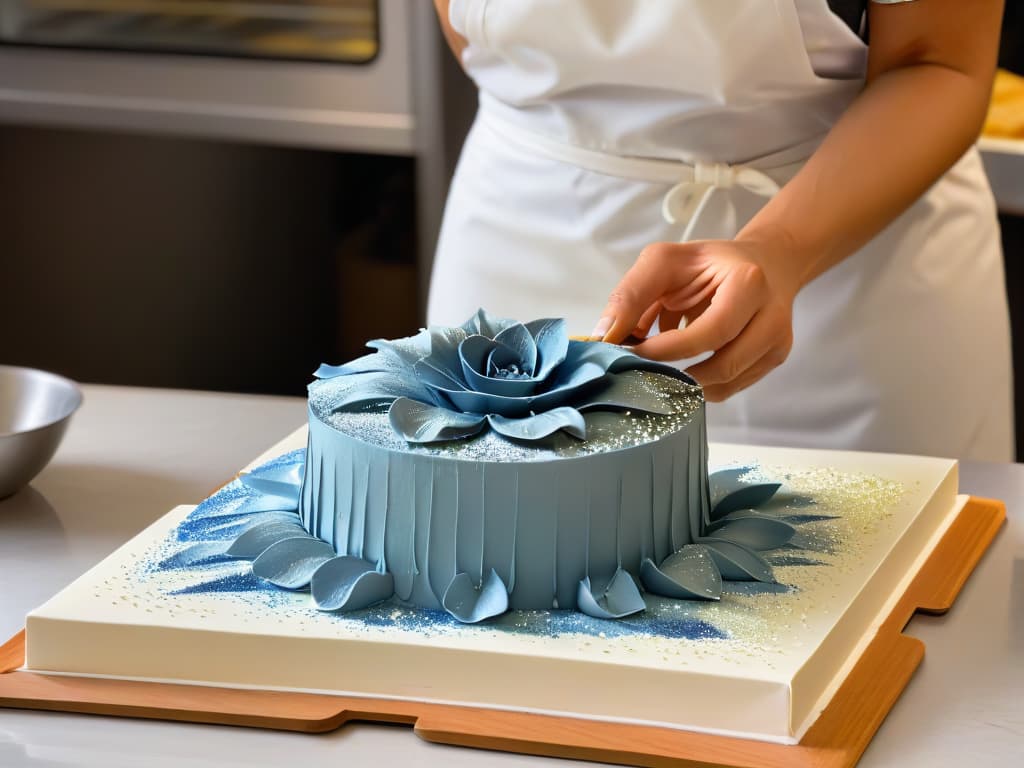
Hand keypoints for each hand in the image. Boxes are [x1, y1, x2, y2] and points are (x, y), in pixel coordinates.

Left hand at [593, 238, 801, 401]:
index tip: (633, 352)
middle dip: (675, 372)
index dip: (668, 349)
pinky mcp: (773, 360)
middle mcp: (772, 316)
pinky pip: (729, 388)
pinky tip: (686, 364)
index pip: (710, 331)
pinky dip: (699, 383)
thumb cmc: (708, 264)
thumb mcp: (664, 262)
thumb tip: (604, 337)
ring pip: (726, 384)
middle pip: (723, 366)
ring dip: (685, 381)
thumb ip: (632, 295)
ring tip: (661, 363)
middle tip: (642, 368)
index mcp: (749, 283)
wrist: (763, 264)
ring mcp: (777, 343)